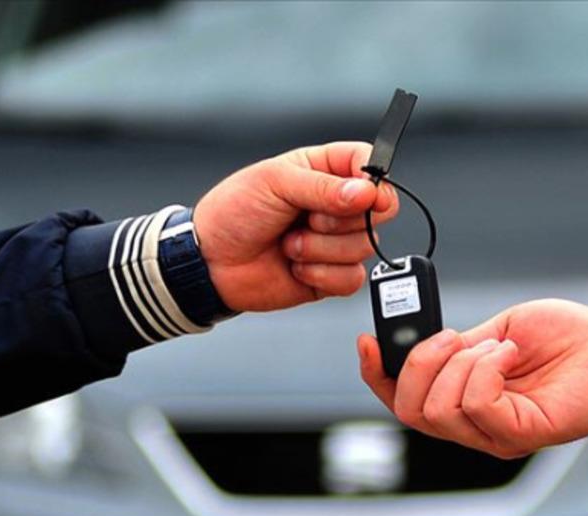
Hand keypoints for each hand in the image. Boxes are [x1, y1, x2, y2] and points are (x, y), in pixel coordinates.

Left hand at [192, 141, 398, 311]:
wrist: (210, 262)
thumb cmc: (233, 212)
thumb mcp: (274, 183)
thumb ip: (323, 187)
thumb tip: (367, 193)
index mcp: (323, 170)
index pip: (369, 164)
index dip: (373, 180)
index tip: (362, 193)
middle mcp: (335, 205)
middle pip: (377, 210)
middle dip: (339, 220)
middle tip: (305, 218)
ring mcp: (335, 241)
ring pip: (365, 246)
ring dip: (321, 249)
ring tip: (289, 244)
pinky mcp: (331, 275)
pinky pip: (352, 278)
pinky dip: (322, 275)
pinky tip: (295, 267)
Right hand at [357, 300, 587, 457]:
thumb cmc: (570, 338)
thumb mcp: (496, 331)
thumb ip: (457, 346)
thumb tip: (423, 344)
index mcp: (466, 401)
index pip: (403, 402)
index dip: (376, 376)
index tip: (368, 341)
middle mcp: (477, 426)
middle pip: (410, 411)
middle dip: (418, 363)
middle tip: (455, 336)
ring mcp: (498, 435)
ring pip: (438, 409)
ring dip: (462, 362)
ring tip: (500, 346)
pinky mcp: (521, 434)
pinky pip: (476, 404)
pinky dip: (486, 368)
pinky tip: (512, 354)